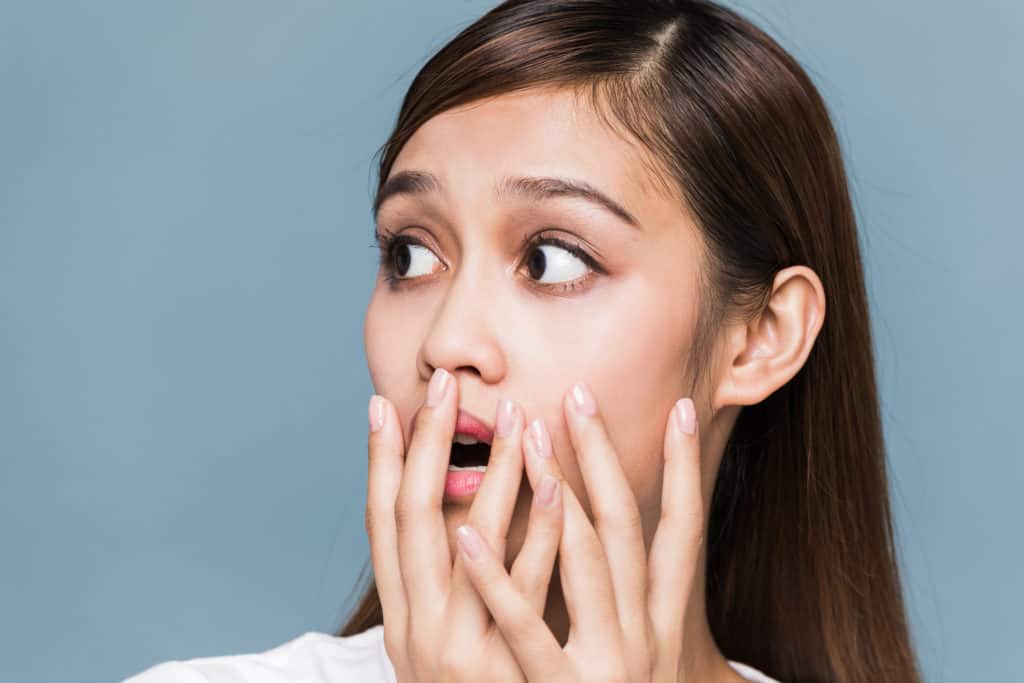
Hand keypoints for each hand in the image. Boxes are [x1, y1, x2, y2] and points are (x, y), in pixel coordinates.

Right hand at [365, 368, 565, 681]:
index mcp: (401, 622)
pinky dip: (537, 533)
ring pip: (471, 542)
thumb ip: (444, 596)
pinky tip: (555, 486)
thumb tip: (454, 531)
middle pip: (412, 520)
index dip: (378, 464)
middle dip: (424, 449)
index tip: (382, 406)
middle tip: (440, 386)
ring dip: (493, 474)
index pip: (381, 526)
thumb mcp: (440, 651)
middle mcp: (417, 631)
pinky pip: (525, 590)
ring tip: (515, 414)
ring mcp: (459, 650)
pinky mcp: (506, 669)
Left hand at [454, 381, 704, 681]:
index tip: (680, 407)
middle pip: (627, 530)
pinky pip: (525, 628)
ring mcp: (607, 663)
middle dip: (604, 458)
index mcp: (665, 624)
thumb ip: (630, 605)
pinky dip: (498, 577)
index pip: (683, 532)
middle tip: (578, 392)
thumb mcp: (642, 656)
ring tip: (529, 435)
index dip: (684, 470)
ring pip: (586, 562)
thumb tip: (611, 545)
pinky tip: (467, 533)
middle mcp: (645, 637)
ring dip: (556, 495)